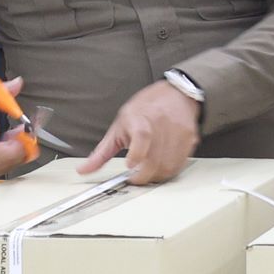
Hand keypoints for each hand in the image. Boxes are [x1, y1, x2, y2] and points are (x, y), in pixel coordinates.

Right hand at [0, 77, 36, 180]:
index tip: (28, 124)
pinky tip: (0, 143)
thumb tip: (18, 84)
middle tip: (21, 126)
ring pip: (8, 166)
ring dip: (13, 149)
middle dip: (21, 142)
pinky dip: (4, 156)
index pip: (14, 153)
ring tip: (8, 133)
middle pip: (14, 161)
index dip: (25, 137)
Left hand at [81, 79, 202, 182]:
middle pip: (155, 159)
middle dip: (142, 176)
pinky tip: (160, 166)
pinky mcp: (189, 140)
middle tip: (134, 178)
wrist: (177, 94)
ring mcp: (178, 133)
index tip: (129, 165)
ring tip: (147, 172)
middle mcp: (162, 125)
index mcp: (140, 118)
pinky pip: (180, 164)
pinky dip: (168, 171)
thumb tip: (84, 170)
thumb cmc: (146, 109)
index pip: (142, 136)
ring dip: (156, 176)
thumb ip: (102, 152)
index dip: (137, 153)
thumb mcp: (119, 125)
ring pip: (168, 166)